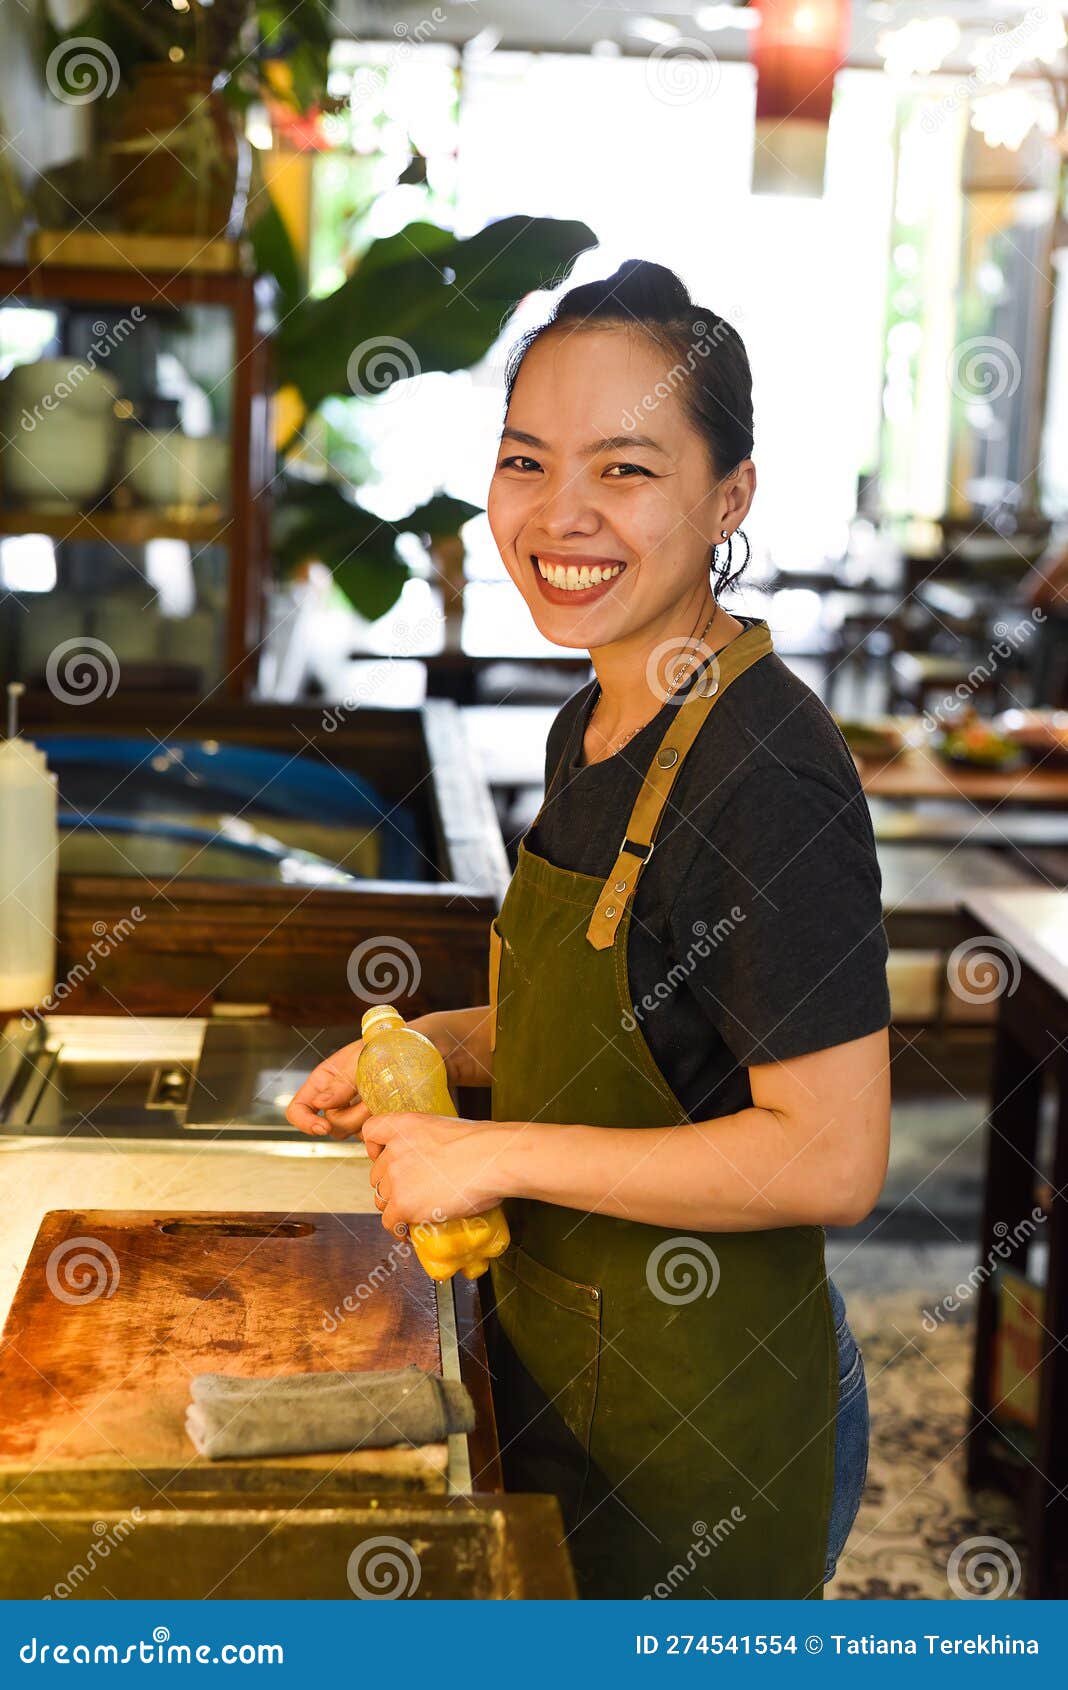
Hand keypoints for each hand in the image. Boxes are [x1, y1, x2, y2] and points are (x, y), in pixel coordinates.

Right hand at [285, 1014, 467, 1140]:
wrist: (420, 1050)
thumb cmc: (388, 1046)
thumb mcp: (360, 1060)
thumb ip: (340, 1085)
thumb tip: (320, 1105)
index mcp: (325, 1080)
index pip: (298, 1109)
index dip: (304, 1122)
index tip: (323, 1127)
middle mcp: (336, 1098)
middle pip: (330, 1126)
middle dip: (353, 1116)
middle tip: (374, 1098)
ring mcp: (355, 1110)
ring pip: (352, 1132)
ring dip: (370, 1117)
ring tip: (386, 1095)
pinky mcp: (373, 1119)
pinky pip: (371, 1133)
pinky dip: (382, 1123)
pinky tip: (393, 1105)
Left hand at [362, 1111, 507, 1235]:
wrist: (490, 1160)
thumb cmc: (482, 1144)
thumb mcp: (449, 1128)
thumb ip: (432, 1140)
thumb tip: (442, 1156)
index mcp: (405, 1125)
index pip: (371, 1132)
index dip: (375, 1148)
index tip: (384, 1156)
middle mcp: (394, 1150)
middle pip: (378, 1173)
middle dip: (391, 1184)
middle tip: (410, 1192)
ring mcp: (396, 1178)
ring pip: (382, 1199)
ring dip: (394, 1207)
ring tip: (413, 1214)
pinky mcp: (403, 1204)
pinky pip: (390, 1222)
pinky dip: (398, 1230)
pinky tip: (410, 1232)